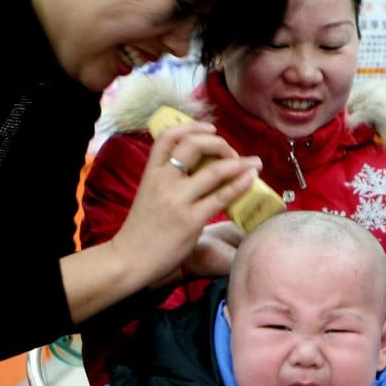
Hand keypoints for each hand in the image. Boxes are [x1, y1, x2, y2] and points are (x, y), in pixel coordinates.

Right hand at [114, 122, 261, 286]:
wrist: (130, 259)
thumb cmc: (143, 229)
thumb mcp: (149, 194)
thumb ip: (167, 179)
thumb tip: (197, 167)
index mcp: (151, 173)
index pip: (168, 137)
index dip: (192, 127)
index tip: (211, 129)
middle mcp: (163, 181)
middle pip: (194, 145)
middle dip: (219, 143)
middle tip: (233, 152)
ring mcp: (177, 200)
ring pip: (214, 171)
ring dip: (239, 162)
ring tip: (255, 162)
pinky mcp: (191, 220)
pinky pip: (222, 197)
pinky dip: (240, 184)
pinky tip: (251, 179)